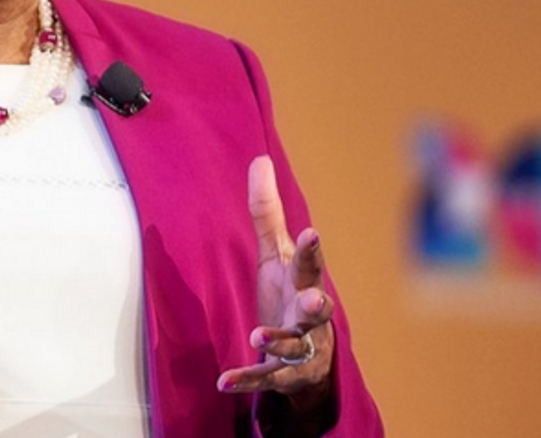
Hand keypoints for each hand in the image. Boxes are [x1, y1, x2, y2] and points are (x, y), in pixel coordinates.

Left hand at [217, 156, 333, 406]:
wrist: (309, 356)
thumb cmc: (291, 292)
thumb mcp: (276, 253)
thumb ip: (268, 211)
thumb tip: (260, 159)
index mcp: (305, 282)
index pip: (310, 264)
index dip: (311, 249)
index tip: (312, 232)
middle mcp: (309, 317)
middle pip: (316, 310)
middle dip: (316, 306)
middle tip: (316, 301)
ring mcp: (299, 348)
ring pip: (293, 347)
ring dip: (278, 341)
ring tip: (259, 336)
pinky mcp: (283, 374)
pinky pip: (264, 378)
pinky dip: (246, 380)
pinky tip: (224, 381)